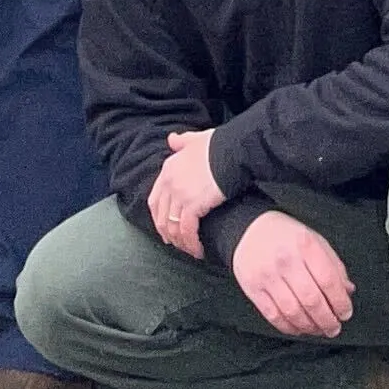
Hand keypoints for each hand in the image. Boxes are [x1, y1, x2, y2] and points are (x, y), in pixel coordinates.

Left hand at [148, 127, 224, 257]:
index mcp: (168, 169)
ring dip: (180, 242)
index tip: (164, 226)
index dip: (159, 216)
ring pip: (172, 226)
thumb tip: (171, 139)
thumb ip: (182, 141)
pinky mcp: (193, 205)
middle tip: (175, 243)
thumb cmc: (220, 144)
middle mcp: (170, 183)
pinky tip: (198, 250)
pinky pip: (187, 231)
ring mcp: (180, 195)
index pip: (155, 199)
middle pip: (161, 216)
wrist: (234, 150)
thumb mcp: (196, 139)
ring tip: (190, 249)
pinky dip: (191, 243)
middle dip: (167, 232)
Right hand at [230, 207, 354, 338]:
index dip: (340, 302)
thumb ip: (334, 266)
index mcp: (306, 245)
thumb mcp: (316, 241)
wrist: (250, 229)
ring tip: (318, 330)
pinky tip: (299, 328)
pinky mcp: (253, 289)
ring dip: (309, 327)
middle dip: (327, 320)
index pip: (328, 280)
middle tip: (334, 328)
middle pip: (311, 300)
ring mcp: (267, 275)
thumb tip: (347, 292)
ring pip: (293, 312)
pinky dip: (289, 327)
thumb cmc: (288, 237)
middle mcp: (286, 260)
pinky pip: (273, 316)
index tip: (345, 314)